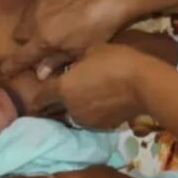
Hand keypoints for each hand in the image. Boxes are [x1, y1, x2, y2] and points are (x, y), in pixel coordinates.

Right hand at [0, 0, 127, 79]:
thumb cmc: (100, 28)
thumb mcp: (80, 50)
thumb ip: (56, 61)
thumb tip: (39, 73)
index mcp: (43, 39)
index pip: (19, 57)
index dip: (10, 67)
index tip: (1, 72)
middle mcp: (35, 20)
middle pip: (18, 36)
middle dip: (25, 43)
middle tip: (42, 47)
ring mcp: (40, 2)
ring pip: (25, 19)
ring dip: (31, 27)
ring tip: (49, 30)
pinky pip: (35, 5)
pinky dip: (40, 13)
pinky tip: (57, 14)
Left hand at [30, 44, 163, 128]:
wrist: (143, 83)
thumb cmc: (115, 60)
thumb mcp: (91, 51)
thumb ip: (73, 61)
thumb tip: (67, 67)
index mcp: (63, 89)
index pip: (41, 97)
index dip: (37, 97)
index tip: (35, 98)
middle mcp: (70, 108)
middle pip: (55, 108)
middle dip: (54, 104)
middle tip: (59, 96)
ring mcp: (86, 120)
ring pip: (74, 114)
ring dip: (74, 108)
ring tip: (85, 98)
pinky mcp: (102, 127)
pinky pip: (90, 119)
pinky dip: (91, 113)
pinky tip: (101, 103)